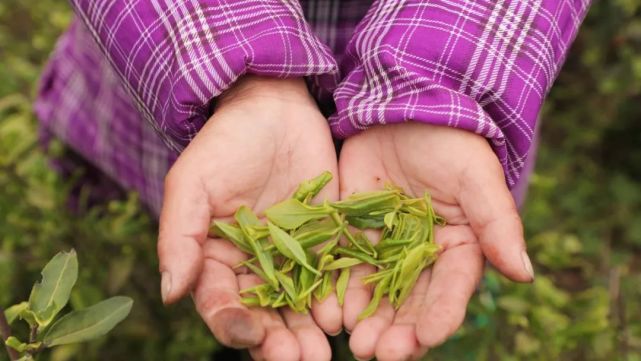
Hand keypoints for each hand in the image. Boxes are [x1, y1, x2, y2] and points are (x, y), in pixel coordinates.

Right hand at [157, 76, 340, 360]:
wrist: (275, 109)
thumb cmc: (225, 144)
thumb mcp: (192, 184)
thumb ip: (179, 237)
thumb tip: (170, 293)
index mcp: (217, 260)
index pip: (221, 303)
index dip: (233, 323)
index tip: (248, 333)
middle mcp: (256, 267)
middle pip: (265, 316)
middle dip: (278, 342)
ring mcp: (294, 257)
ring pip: (300, 306)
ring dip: (309, 333)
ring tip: (323, 353)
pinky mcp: (326, 242)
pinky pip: (333, 277)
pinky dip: (338, 299)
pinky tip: (345, 317)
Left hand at [338, 123, 533, 360]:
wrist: (403, 108)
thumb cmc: (448, 141)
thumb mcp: (476, 178)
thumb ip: (498, 224)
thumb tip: (524, 274)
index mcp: (458, 247)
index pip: (451, 290)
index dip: (440, 316)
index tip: (427, 338)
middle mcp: (422, 255)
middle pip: (411, 301)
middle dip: (398, 331)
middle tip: (381, 354)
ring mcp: (385, 246)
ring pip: (377, 292)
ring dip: (367, 321)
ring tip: (357, 344)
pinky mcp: (354, 233)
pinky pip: (345, 267)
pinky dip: (339, 291)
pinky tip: (330, 312)